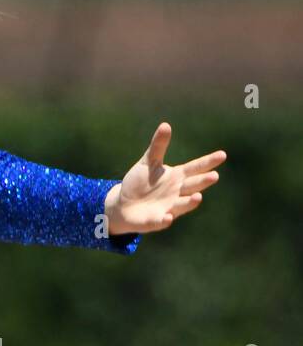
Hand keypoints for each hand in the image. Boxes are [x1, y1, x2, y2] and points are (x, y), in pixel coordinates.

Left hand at [104, 123, 226, 234]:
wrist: (123, 205)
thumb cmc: (140, 182)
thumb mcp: (148, 162)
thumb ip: (158, 146)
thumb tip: (166, 125)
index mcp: (177, 177)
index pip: (195, 168)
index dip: (208, 162)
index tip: (222, 155)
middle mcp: (177, 193)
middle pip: (192, 186)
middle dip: (202, 182)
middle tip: (214, 175)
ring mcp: (169, 207)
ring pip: (182, 205)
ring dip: (190, 202)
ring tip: (198, 197)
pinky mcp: (156, 220)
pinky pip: (161, 221)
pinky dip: (165, 219)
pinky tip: (168, 217)